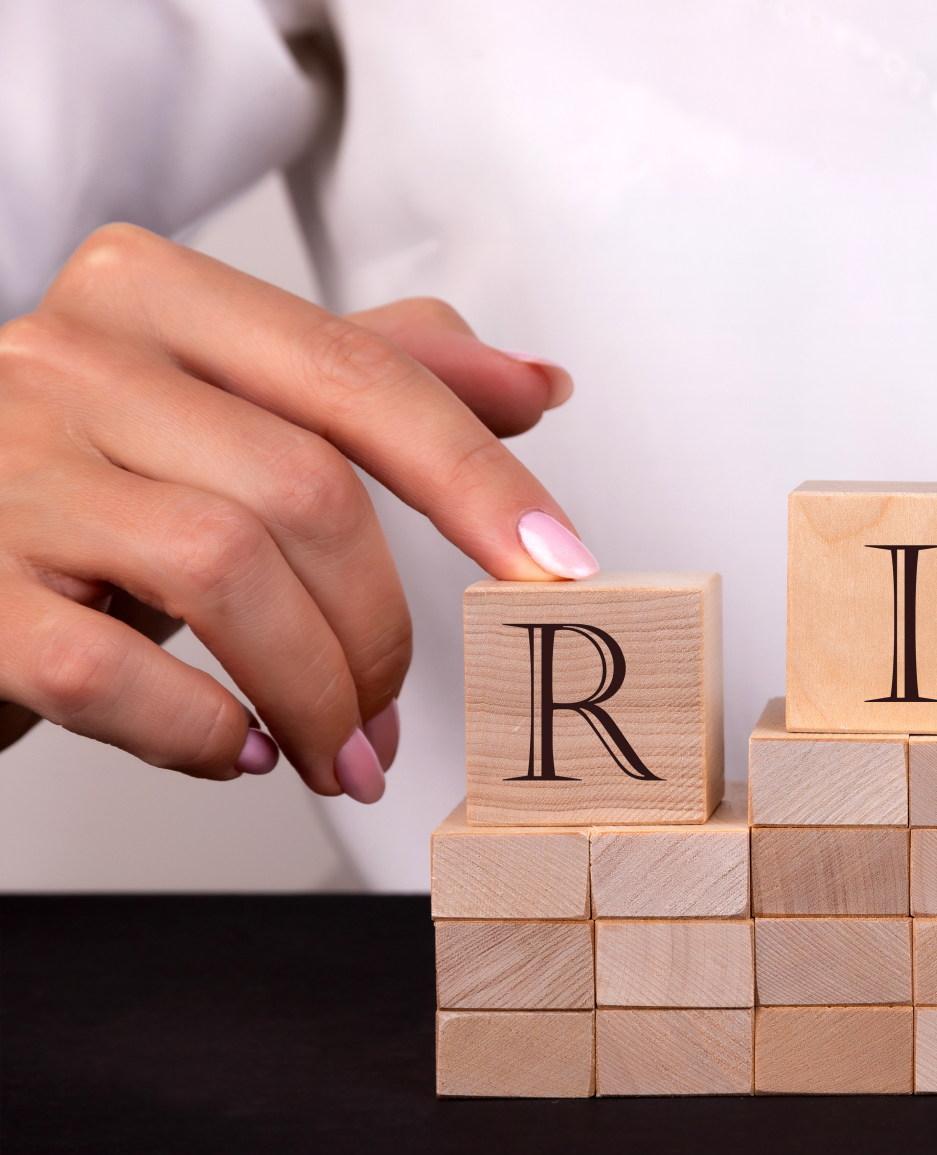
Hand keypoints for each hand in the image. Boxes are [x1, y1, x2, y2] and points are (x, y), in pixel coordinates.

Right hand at [0, 224, 596, 801]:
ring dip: (313, 692)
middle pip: (305, 488)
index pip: (361, 375)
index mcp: (155, 296)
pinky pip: (110, 671)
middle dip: (381, 628)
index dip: (479, 478)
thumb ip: (371, 380)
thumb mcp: (223, 415)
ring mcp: (2, 465)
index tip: (559, 570)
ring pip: (223, 568)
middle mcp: (68, 357)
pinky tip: (232, 748)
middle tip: (391, 718)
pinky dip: (199, 729)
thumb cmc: (87, 487)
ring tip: (335, 753)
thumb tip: (535, 383)